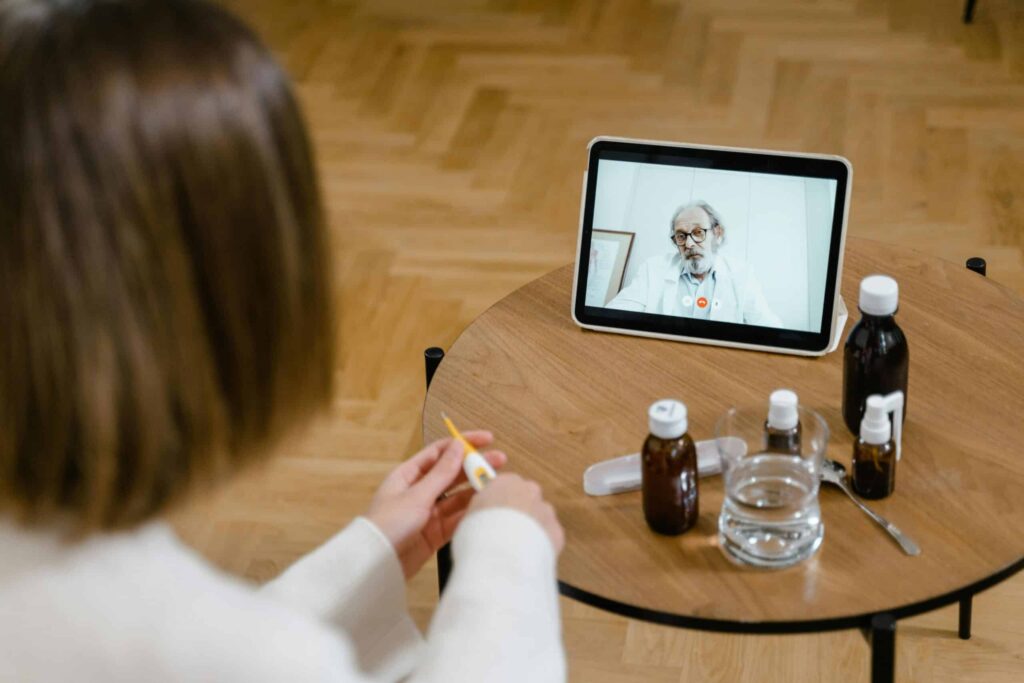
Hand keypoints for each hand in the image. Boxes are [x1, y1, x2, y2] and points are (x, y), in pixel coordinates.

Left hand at [365, 431, 506, 579]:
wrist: (375, 565)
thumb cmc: (389, 523)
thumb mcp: (416, 495)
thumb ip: (441, 473)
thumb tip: (459, 446)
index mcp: (409, 475)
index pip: (440, 452)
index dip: (463, 443)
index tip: (488, 439)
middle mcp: (419, 491)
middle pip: (452, 473)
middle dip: (475, 466)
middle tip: (501, 460)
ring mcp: (428, 513)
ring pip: (457, 497)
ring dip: (476, 490)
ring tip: (499, 484)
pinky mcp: (434, 533)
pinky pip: (456, 519)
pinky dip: (470, 513)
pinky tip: (487, 507)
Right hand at [467, 473, 563, 554]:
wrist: (502, 558)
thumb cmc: (480, 535)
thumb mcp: (469, 516)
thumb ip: (480, 510)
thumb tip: (482, 516)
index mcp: (506, 482)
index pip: (505, 484)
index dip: (498, 500)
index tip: (493, 512)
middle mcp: (529, 491)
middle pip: (526, 498)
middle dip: (518, 512)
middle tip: (504, 532)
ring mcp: (546, 511)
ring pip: (540, 517)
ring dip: (531, 528)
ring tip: (515, 548)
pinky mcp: (557, 532)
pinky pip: (549, 536)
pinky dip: (541, 544)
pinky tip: (528, 556)